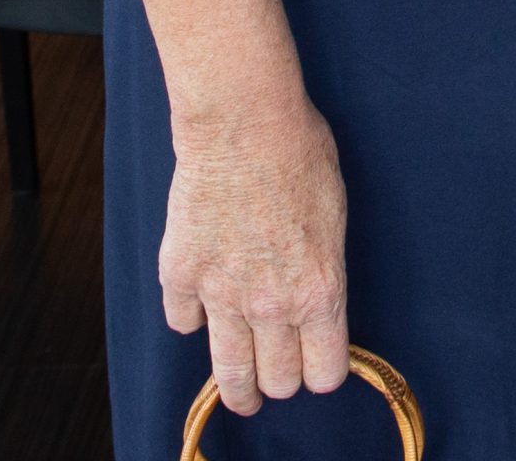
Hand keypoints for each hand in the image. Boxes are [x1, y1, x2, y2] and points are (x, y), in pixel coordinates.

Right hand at [159, 95, 349, 415]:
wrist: (245, 123)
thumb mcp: (334, 215)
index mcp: (319, 290)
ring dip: (238, 387)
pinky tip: (201, 305)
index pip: (323, 372)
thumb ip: (320, 269)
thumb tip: (315, 301)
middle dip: (281, 380)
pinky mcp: (181, 277)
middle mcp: (272, 305)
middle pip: (277, 380)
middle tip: (277, 376)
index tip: (317, 369)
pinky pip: (184, 322)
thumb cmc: (301, 154)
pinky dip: (192, 316)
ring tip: (241, 393)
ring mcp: (222, 295)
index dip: (322, 373)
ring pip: (228, 371)